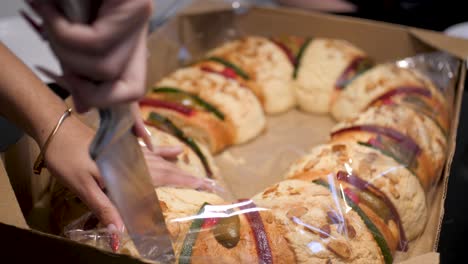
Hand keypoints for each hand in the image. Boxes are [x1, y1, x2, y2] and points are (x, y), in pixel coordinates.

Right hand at [30, 0, 152, 112]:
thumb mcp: (69, 31)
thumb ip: (80, 65)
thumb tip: (84, 105)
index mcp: (125, 40)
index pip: (134, 87)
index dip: (113, 104)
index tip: (89, 100)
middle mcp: (138, 29)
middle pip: (128, 89)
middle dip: (83, 82)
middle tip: (58, 49)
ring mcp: (140, 16)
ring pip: (106, 68)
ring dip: (63, 48)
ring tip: (49, 16)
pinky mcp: (136, 3)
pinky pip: (96, 42)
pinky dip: (61, 30)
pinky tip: (49, 7)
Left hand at [45, 115, 220, 230]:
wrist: (55, 128)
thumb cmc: (66, 158)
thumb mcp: (81, 186)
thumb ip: (103, 207)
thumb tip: (121, 233)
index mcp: (126, 169)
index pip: (162, 178)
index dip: (183, 183)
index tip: (204, 186)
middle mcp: (132, 158)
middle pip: (165, 170)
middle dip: (186, 177)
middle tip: (207, 182)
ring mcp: (129, 151)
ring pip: (160, 161)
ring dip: (178, 168)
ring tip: (196, 173)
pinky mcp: (122, 146)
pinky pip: (149, 150)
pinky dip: (163, 151)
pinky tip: (173, 150)